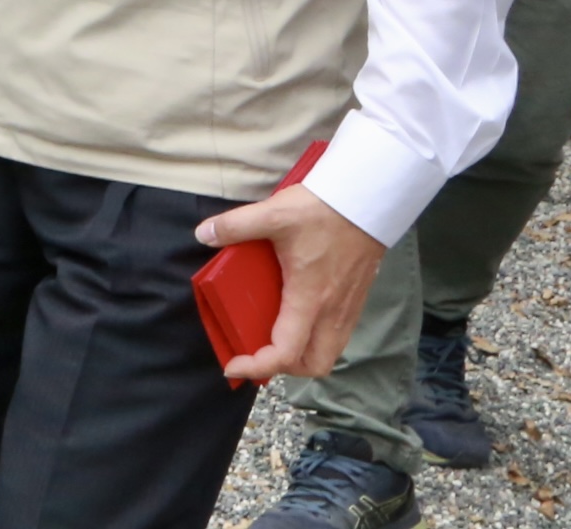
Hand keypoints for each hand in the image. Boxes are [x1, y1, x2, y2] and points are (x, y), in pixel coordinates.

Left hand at [192, 184, 385, 382]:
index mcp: (309, 299)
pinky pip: (337, 337)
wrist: (366, 201)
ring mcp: (347, 309)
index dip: (257, 366)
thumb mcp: (274, 214)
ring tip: (276, 339)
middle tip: (257, 351)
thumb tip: (204, 234)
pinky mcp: (355, 300)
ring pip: (329, 354)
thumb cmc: (322, 211)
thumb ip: (235, 225)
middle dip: (284, 368)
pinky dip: (316, 340)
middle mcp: (332, 312)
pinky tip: (297, 317)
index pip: (286, 352)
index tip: (233, 364)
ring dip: (302, 357)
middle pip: (314, 365)